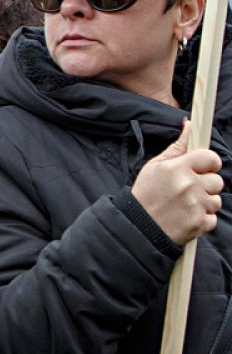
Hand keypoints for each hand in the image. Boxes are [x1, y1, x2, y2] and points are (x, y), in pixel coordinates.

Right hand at [134, 120, 222, 245]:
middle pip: (217, 180)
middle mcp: (188, 186)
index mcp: (177, 168)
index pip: (211, 158)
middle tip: (187, 191)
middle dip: (206, 186)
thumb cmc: (145, 195)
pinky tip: (185, 218)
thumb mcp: (155, 167)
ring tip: (184, 206)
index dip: (208, 164)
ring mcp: (195, 206)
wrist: (136, 228)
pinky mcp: (199, 224)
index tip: (201, 169)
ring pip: (216, 200)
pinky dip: (202, 219)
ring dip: (204, 204)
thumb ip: (177, 147)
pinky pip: (212, 218)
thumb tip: (190, 124)